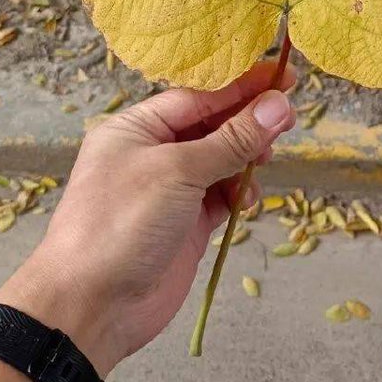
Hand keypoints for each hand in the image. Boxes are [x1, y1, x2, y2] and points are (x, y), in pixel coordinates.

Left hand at [0, 62, 295, 375]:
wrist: (91, 306)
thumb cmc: (121, 223)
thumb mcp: (178, 171)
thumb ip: (232, 139)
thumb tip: (278, 104)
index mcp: (136, 128)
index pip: (198, 95)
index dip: (241, 85)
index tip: (283, 74)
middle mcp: (151, 154)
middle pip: (211, 126)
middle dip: (249, 120)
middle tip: (290, 115)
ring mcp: (168, 192)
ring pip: (220, 162)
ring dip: (246, 158)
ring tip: (267, 158)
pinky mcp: (185, 226)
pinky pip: (221, 198)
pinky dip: (238, 195)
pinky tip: (248, 199)